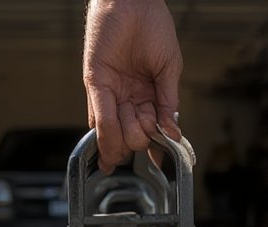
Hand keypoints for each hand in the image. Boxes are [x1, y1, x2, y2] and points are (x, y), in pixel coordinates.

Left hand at [83, 0, 181, 172]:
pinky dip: (107, 134)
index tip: (157, 160)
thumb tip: (172, 132)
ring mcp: (111, 93)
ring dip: (125, 140)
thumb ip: (168, 101)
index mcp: (148, 96)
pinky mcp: (96, 83)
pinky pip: (99, 116)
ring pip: (114, 133)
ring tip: (135, 130)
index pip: (149, 131)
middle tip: (148, 122)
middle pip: (133, 137)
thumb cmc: (154, 25)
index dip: (153, 148)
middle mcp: (128, 99)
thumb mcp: (169, 67)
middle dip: (142, 137)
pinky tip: (112, 148)